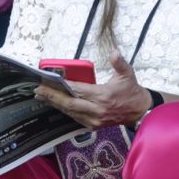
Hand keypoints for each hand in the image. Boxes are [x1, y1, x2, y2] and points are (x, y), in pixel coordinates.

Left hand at [35, 54, 152, 129]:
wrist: (140, 111)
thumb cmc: (132, 91)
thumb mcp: (127, 74)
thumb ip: (119, 63)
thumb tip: (115, 53)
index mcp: (104, 96)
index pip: (79, 91)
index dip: (64, 87)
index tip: (51, 82)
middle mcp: (97, 110)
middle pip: (70, 104)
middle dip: (53, 97)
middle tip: (39, 91)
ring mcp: (95, 120)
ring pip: (71, 112)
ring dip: (56, 104)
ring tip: (42, 96)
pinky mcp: (94, 125)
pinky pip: (75, 118)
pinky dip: (65, 110)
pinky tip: (56, 104)